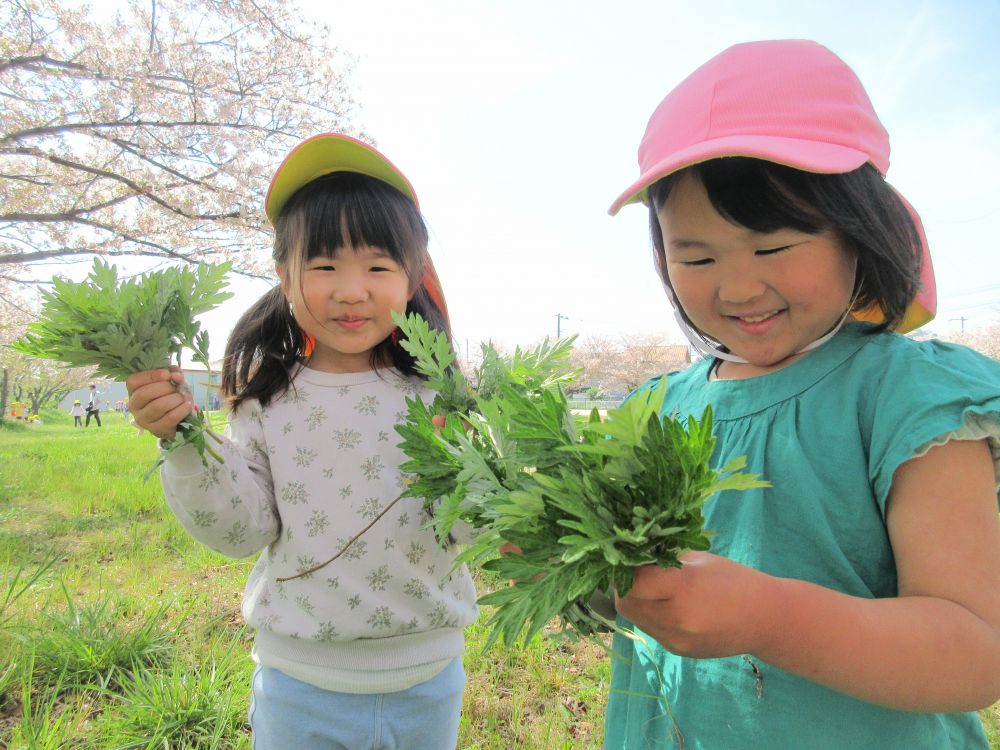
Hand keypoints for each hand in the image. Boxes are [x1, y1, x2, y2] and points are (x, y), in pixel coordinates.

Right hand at [126, 367, 192, 439]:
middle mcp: (134, 406)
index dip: (151, 375)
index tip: (167, 375)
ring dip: (174, 399)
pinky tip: (187, 405)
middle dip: (165, 388)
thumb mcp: (172, 380)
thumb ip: (174, 373)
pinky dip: (181, 410)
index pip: (133, 381)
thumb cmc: (170, 395)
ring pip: (157, 406)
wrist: (177, 417)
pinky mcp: (156, 430)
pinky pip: (169, 418)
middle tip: (175, 388)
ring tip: (182, 398)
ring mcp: (143, 420)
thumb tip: (176, 375)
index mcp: (133, 390)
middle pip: (144, 394)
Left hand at [614, 552, 778, 658]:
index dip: (625, 567)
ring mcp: (676, 640)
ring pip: (634, 617)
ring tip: (645, 583)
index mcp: (684, 589)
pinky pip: (650, 628)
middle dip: (623, 584)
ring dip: (633, 598)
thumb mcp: (699, 560)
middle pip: (627, 602)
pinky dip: (648, 613)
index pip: (634, 581)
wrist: (766, 621)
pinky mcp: (677, 650)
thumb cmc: (735, 580)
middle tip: (630, 568)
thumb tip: (632, 553)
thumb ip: (665, 559)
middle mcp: (677, 619)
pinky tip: (662, 601)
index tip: (626, 554)